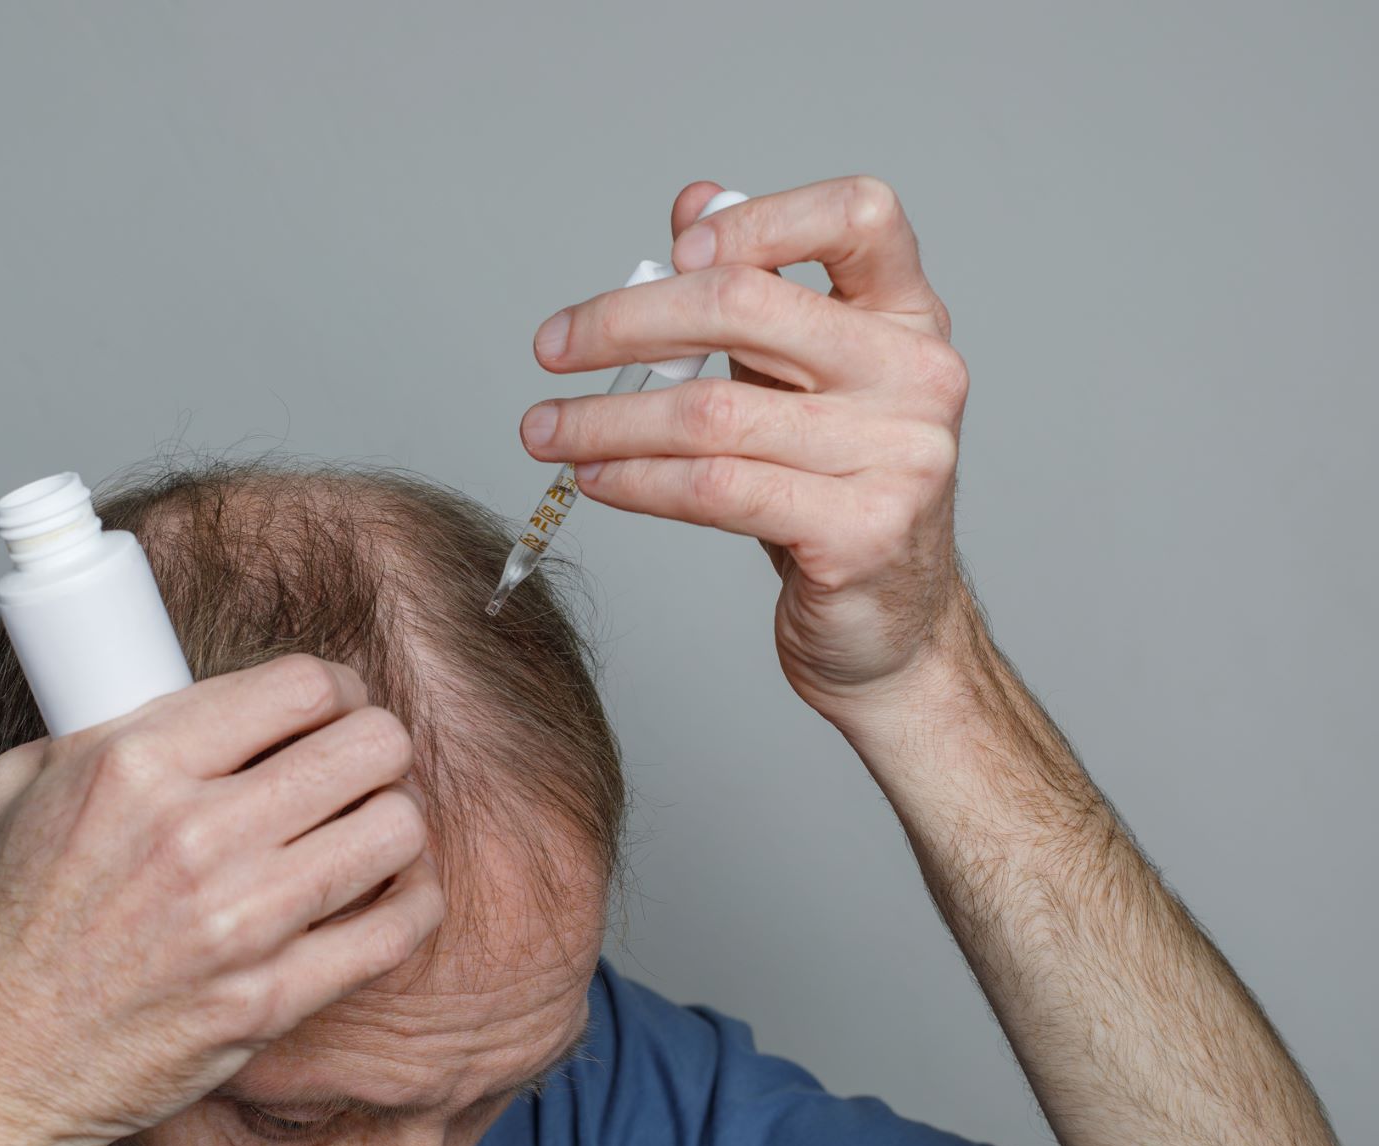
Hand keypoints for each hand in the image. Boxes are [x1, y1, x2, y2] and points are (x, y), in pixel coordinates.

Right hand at [0, 655, 443, 1145]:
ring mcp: (240, 923)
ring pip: (396, 829)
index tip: (330, 705)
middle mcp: (196, 837)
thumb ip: (109, 719)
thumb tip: (179, 678)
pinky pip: (396, 929)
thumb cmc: (12, 925)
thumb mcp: (27, 782)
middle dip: (375, 746)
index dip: (335, 687)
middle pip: (370, 746)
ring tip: (364, 828)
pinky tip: (383, 894)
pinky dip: (409, 903)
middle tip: (358, 764)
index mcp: (138, 765)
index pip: (300, 686)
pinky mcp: (269, 999)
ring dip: (391, 821)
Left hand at [520, 177, 970, 718]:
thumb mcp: (800, 383)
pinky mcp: (861, 533)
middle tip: (552, 346)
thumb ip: (757, 294)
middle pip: (748, 304)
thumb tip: (695, 201)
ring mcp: (899, 455)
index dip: (760, 217)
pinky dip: (635, 479)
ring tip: (544, 430)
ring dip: (604, 418)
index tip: (674, 249)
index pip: (858, 215)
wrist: (890, 627)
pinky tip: (593, 476)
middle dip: (625, 321)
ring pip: (710, 411)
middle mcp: (918, 373)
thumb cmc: (833, 493)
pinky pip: (714, 488)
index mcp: (909, 316)